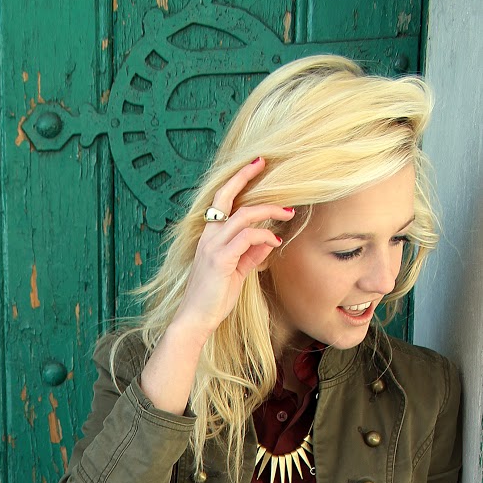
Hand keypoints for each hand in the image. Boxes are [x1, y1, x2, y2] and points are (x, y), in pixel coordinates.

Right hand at [173, 158, 294, 341]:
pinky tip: (275, 241)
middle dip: (245, 176)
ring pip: (243, 215)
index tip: (256, 165)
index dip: (238, 180)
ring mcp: (213, 247)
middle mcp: (209, 237)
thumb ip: (251, 254)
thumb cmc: (213, 298)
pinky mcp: (220, 260)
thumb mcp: (237, 272)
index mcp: (210, 237)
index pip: (222, 200)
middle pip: (226, 196)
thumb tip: (268, 239)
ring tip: (288, 213)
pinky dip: (264, 236)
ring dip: (269, 211)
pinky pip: (247, 237)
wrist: (195, 320)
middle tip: (264, 162)